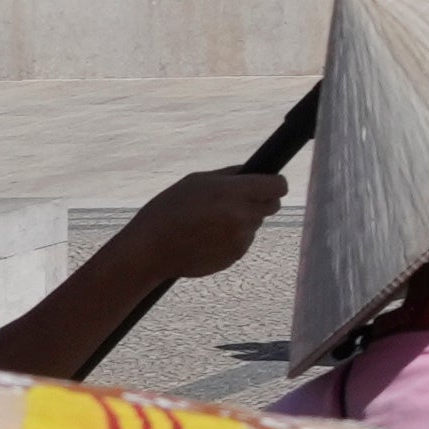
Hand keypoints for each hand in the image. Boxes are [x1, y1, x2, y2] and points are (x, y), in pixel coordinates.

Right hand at [109, 167, 283, 282]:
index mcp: (233, 193)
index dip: (274, 182)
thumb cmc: (169, 210)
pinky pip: (243, 241)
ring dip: (242, 220)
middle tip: (236, 201)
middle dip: (260, 200)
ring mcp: (241, 239)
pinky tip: (207, 238)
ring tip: (210, 222)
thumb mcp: (196, 181)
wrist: (149, 250)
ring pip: (255, 223)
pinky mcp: (235, 256)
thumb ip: (231, 175)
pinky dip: (232, 238)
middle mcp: (242, 217)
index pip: (278, 186)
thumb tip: (254, 171)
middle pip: (272, 205)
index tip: (267, 183)